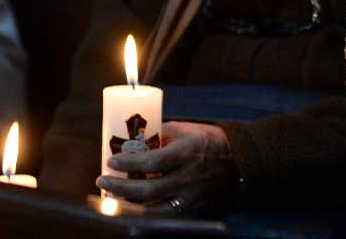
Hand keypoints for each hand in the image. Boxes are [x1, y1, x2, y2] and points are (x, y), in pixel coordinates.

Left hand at [96, 121, 237, 212]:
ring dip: (128, 204)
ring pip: (153, 209)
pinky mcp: (194, 210)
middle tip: (102, 180)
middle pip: (148, 190)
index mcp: (187, 153)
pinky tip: (132, 207)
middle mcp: (189, 178)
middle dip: (120, 187)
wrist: (243, 162)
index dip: (128, 163)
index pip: (152, 162)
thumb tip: (138, 141)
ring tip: (112, 196)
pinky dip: (146, 213)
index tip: (110, 161)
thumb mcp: (188, 130)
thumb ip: (163, 135)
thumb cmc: (212, 141)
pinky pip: (165, 215)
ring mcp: (192, 198)